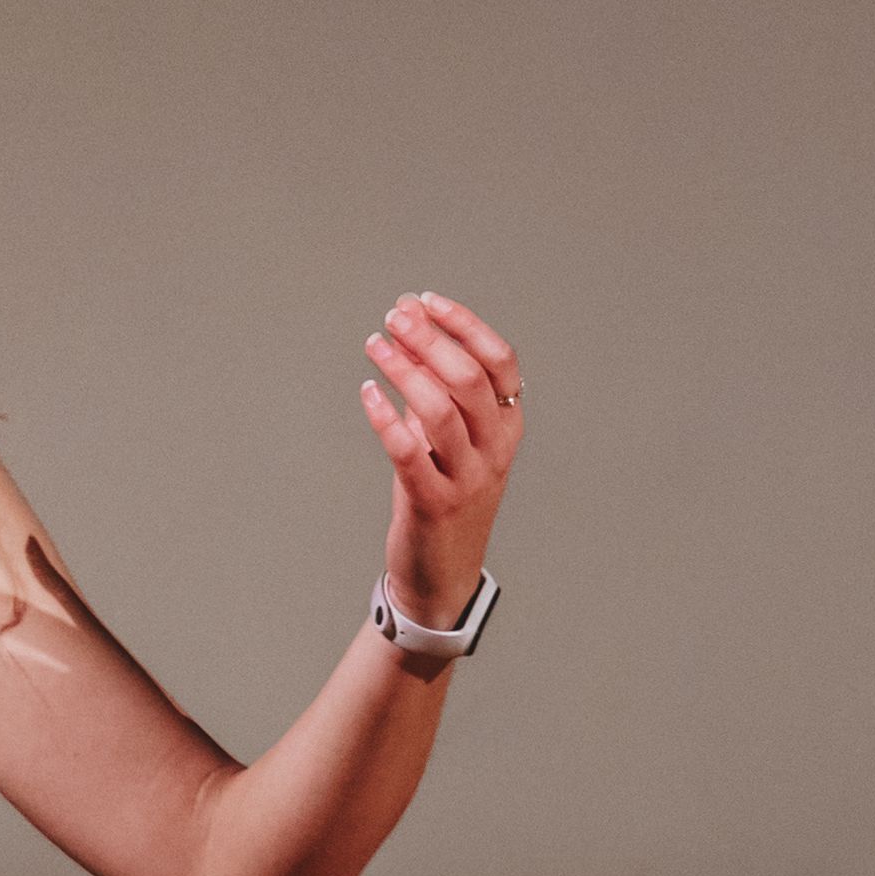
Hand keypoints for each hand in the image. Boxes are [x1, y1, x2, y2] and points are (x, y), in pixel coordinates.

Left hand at [360, 288, 525, 619]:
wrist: (443, 573)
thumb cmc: (444, 494)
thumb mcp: (455, 441)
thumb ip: (437, 387)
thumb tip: (408, 324)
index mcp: (507, 426)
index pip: (500, 361)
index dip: (465, 324)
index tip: (425, 301)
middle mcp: (495, 449)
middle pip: (468, 378)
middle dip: (429, 339)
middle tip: (393, 317)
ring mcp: (467, 478)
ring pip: (440, 410)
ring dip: (403, 370)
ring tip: (375, 346)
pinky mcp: (433, 503)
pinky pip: (408, 452)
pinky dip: (385, 417)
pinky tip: (366, 393)